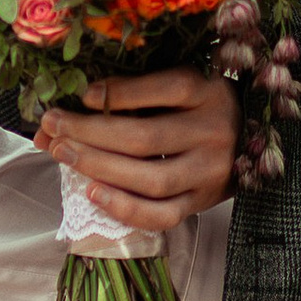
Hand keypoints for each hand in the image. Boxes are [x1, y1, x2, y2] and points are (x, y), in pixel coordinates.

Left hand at [35, 70, 238, 232]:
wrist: (247, 141)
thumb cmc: (198, 106)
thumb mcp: (180, 85)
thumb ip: (132, 91)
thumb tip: (75, 104)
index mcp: (210, 92)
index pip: (168, 89)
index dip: (122, 93)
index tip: (84, 94)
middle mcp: (214, 133)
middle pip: (147, 137)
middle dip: (92, 133)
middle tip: (53, 126)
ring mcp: (210, 173)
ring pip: (151, 178)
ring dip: (100, 167)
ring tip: (62, 154)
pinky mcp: (202, 203)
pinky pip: (163, 215)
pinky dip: (125, 207)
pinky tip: (92, 193)